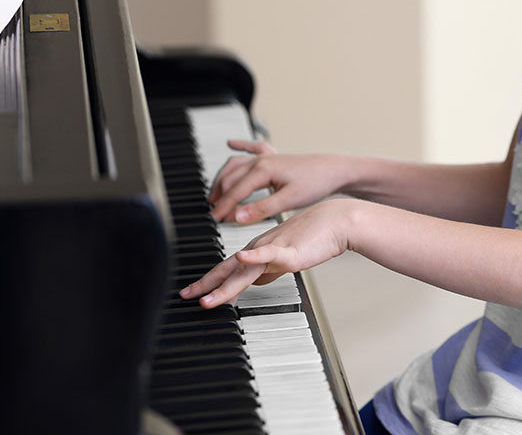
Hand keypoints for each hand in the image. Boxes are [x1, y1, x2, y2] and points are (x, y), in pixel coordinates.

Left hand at [178, 199, 356, 307]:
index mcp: (257, 250)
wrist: (335, 221)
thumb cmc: (314, 237)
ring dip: (223, 285)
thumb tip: (257, 283)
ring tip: (208, 299)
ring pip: (243, 269)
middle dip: (206, 285)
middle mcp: (259, 248)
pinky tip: (242, 257)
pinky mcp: (290, 251)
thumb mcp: (285, 255)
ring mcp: (273, 249)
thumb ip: (269, 268)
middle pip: (227, 270)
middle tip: (186, 297)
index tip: (192, 292)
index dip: (208, 281)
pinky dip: (254, 257)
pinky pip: (269, 254)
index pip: (226, 269)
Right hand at [209, 140, 347, 223]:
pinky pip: (252, 148)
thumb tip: (236, 217)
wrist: (334, 170)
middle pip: (231, 177)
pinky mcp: (275, 157)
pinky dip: (240, 146)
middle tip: (214, 213)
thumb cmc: (315, 183)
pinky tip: (231, 143)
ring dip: (223, 178)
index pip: (235, 191)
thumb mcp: (288, 200)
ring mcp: (267, 157)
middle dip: (219, 195)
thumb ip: (260, 209)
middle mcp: (261, 160)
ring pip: (236, 164)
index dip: (222, 207)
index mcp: (262, 170)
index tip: (213, 220)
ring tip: (216, 194)